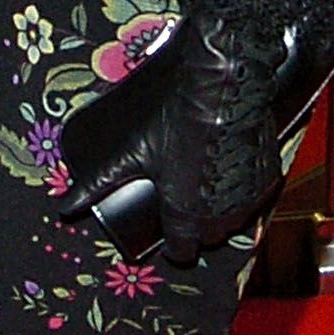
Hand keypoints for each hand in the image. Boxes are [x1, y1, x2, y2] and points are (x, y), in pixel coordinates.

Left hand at [57, 13, 292, 263]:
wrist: (226, 83)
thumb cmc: (178, 117)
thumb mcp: (132, 151)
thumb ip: (99, 182)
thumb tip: (65, 206)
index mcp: (185, 213)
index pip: (182, 251)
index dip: (174, 244)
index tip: (169, 232)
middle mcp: (219, 214)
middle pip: (208, 237)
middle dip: (195, 224)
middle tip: (182, 197)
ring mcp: (247, 197)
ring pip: (232, 220)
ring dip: (219, 208)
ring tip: (203, 180)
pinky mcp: (268, 179)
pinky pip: (252, 197)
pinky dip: (240, 189)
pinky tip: (226, 166)